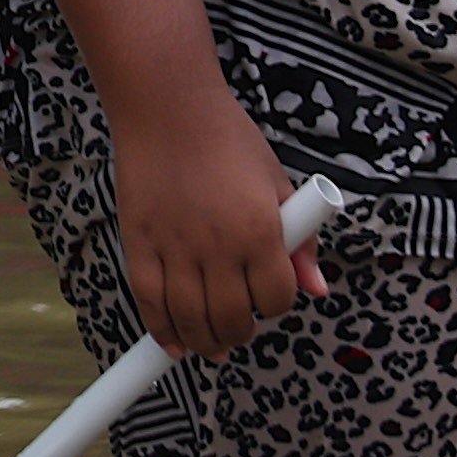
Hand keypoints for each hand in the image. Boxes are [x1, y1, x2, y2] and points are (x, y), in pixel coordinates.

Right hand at [112, 95, 322, 361]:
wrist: (168, 109)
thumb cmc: (229, 141)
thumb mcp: (278, 184)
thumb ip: (301, 241)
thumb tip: (318, 289)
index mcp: (260, 231)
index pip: (276, 298)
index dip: (277, 306)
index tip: (270, 301)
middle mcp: (218, 245)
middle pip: (231, 318)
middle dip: (238, 335)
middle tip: (238, 335)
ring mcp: (174, 246)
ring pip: (190, 318)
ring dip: (202, 342)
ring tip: (209, 347)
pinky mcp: (138, 242)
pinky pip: (148, 299)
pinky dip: (160, 328)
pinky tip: (172, 342)